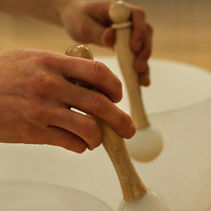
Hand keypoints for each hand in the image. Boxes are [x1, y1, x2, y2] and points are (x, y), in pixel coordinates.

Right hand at [0, 49, 134, 152]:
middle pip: (99, 104)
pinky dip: (81, 146)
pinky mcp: (35, 132)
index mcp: (54, 64)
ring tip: (98, 138)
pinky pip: (71, 143)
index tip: (117, 96)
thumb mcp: (38, 59)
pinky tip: (79, 143)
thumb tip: (94, 81)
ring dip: (99, 137)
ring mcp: (43, 110)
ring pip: (88, 128)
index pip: (98, 73)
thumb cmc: (9, 74)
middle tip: (128, 128)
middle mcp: (51, 86)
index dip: (114, 86)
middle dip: (120, 119)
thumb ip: (67, 67)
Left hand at [60, 0, 152, 85]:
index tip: (133, 47)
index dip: (139, 31)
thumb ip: (97, 32)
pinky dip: (139, 69)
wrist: (77, 19)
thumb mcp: (83, 25)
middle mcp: (129, 20)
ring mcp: (130, 33)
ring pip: (143, 47)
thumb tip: (111, 37)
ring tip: (143, 80)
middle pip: (144, 34)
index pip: (137, 16)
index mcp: (119, 9)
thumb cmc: (79, 18)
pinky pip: (136, 56)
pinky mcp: (127, 45)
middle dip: (143, 52)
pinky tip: (141, 82)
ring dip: (144, 63)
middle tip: (138, 68)